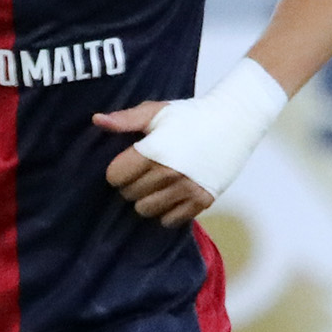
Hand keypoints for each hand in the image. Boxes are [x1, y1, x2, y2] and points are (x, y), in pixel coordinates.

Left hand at [92, 101, 213, 227]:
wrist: (234, 121)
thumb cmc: (192, 114)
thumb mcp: (157, 111)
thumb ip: (126, 119)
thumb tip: (97, 121)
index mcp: (153, 151)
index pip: (116, 177)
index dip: (118, 170)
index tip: (129, 163)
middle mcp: (168, 174)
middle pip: (129, 195)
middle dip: (132, 185)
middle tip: (145, 173)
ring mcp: (186, 190)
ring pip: (146, 210)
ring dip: (147, 200)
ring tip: (157, 186)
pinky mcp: (202, 201)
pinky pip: (171, 220)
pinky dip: (167, 211)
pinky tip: (172, 196)